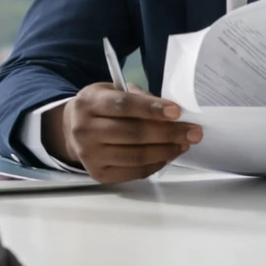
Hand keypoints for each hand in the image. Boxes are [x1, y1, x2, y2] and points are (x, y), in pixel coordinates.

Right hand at [45, 83, 201, 183]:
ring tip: (184, 144)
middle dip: (168, 133)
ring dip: (166, 150)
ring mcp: (90, 155)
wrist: (72, 130)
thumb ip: (138, 98)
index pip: (124, 105)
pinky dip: (155, 164)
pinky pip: (134, 172)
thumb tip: (173, 112)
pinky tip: (167, 155)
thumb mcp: (112, 91)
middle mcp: (84, 130)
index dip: (151, 108)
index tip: (177, 112)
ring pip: (136, 155)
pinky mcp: (98, 174)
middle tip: (193, 131)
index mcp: (88, 102)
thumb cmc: (101, 107)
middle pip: (133, 133)